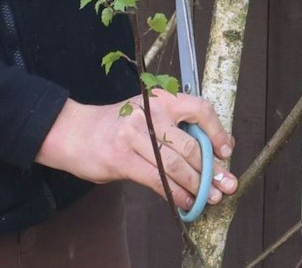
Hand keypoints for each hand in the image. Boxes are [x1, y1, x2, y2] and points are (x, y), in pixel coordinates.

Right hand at [35, 91, 238, 210]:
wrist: (75, 132)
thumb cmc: (116, 126)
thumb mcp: (146, 114)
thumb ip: (174, 127)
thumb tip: (209, 151)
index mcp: (160, 99)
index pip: (199, 109)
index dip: (217, 131)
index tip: (227, 150)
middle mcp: (149, 114)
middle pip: (190, 144)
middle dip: (212, 168)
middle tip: (225, 184)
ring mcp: (134, 136)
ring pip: (176, 165)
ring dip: (197, 185)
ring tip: (210, 197)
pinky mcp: (122, 159)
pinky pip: (157, 180)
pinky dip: (176, 194)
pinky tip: (186, 202)